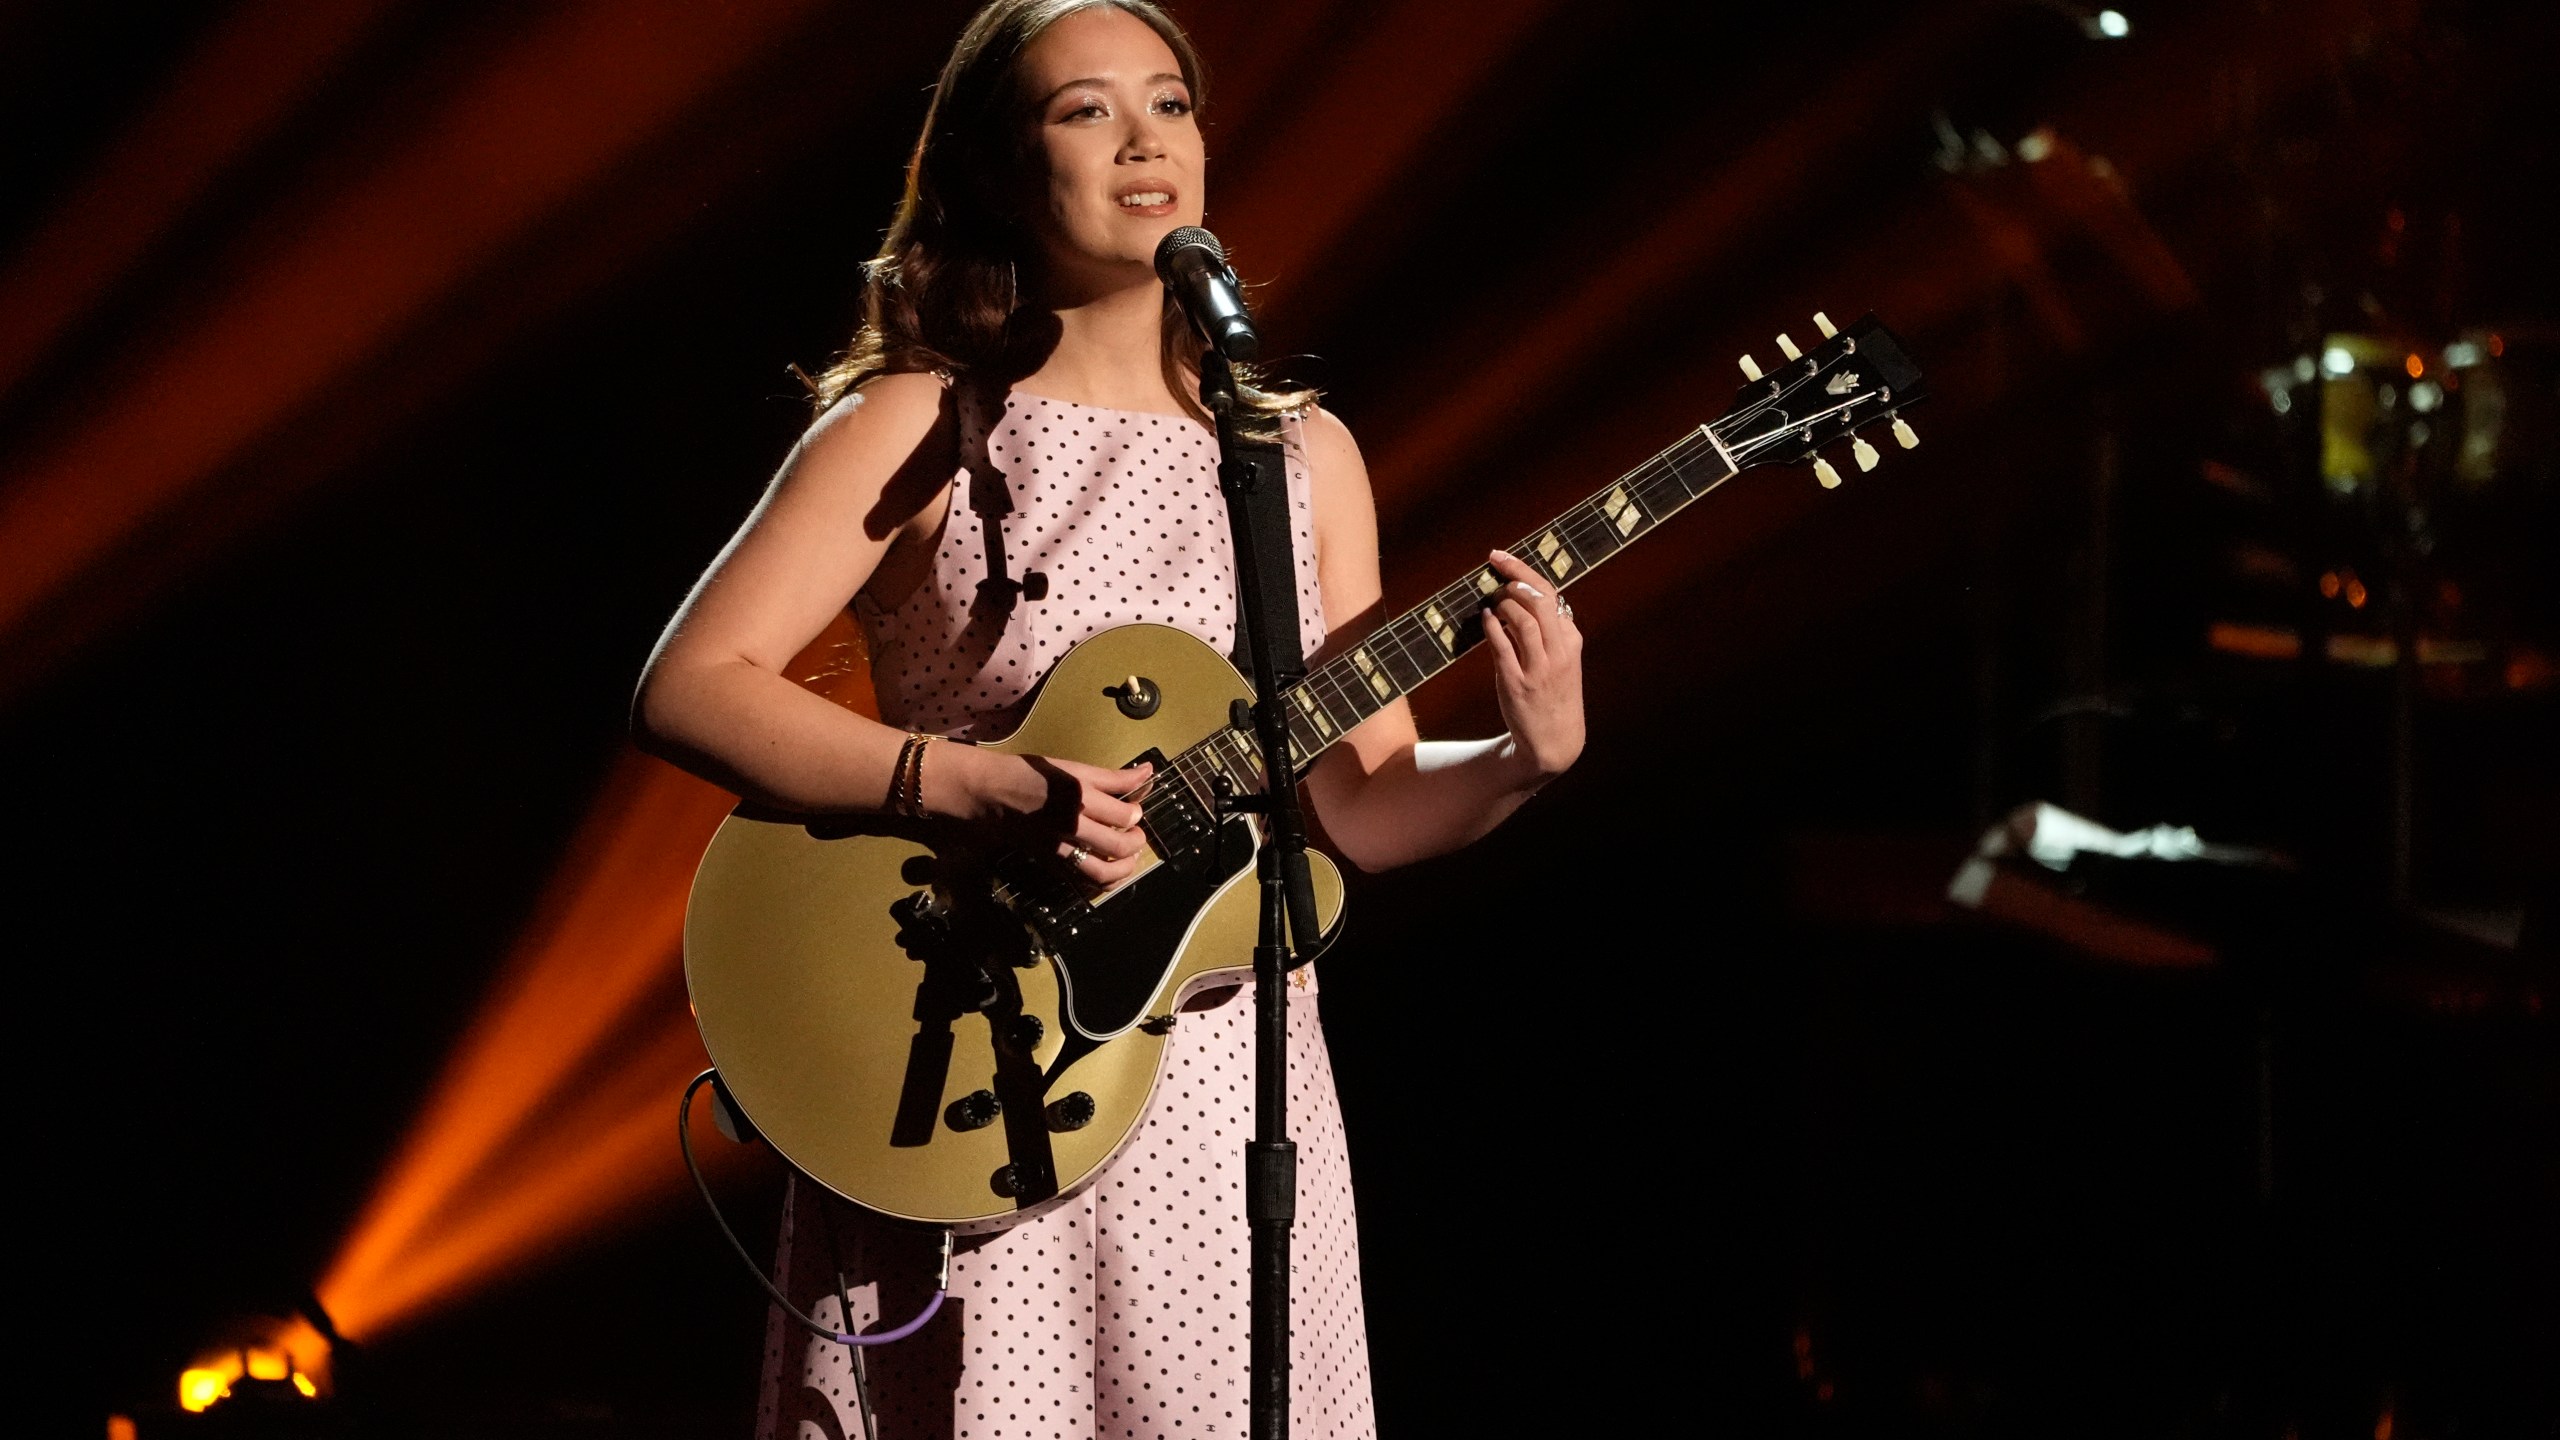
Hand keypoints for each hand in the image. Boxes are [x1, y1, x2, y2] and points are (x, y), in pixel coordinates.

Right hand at [937, 747, 1153, 884]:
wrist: (992, 794)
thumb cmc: (1032, 774)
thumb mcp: (1073, 768)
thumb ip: (1113, 777)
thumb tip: (1148, 773)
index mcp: (1081, 797)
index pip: (1124, 814)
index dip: (1136, 813)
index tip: (1134, 809)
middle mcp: (1073, 826)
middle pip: (1119, 845)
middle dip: (1136, 841)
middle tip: (1136, 833)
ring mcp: (1061, 848)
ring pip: (1104, 872)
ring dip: (1125, 868)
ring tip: (1130, 856)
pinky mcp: (1052, 863)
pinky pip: (1084, 880)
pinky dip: (1103, 880)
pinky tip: (1110, 868)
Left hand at [1480, 550, 1584, 783]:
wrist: (1555, 741)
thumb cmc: (1555, 694)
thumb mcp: (1564, 660)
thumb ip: (1550, 631)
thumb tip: (1525, 597)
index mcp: (1571, 641)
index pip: (1550, 594)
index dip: (1524, 572)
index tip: (1503, 558)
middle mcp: (1559, 652)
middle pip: (1538, 600)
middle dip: (1513, 578)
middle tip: (1494, 570)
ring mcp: (1539, 668)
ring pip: (1523, 620)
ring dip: (1502, 603)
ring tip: (1492, 599)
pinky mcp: (1518, 684)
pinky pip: (1502, 646)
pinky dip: (1491, 626)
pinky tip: (1484, 617)